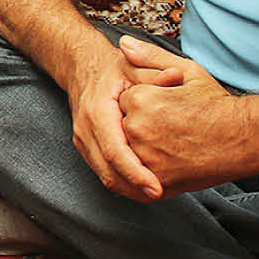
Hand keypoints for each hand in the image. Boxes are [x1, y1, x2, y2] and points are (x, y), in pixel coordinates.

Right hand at [65, 44, 163, 201]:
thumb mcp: (136, 64)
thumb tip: (175, 77)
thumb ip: (156, 71)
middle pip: (108, 170)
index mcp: (98, 109)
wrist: (85, 69)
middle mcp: (85, 128)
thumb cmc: (115, 69)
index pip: (115, 150)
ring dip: (130, 189)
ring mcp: (83, 140)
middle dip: (135, 188)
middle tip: (164, 195)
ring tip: (159, 194)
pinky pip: (104, 172)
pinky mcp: (87, 147)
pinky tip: (145, 186)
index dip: (136, 173)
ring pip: (105, 176)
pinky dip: (124, 183)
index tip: (158, 188)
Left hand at [115, 36, 247, 196]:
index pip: (125, 102)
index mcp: (141, 100)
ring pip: (128, 152)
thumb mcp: (188, 71)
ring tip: (171, 143)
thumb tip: (124, 44)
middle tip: (170, 127)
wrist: (244, 139)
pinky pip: (136, 178)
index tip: (165, 108)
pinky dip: (143, 173)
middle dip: (139, 126)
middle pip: (122, 127)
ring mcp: (146, 158)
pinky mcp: (155, 181)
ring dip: (140, 149)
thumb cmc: (218, 105)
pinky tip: (166, 161)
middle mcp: (138, 129)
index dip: (145, 104)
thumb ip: (151, 56)